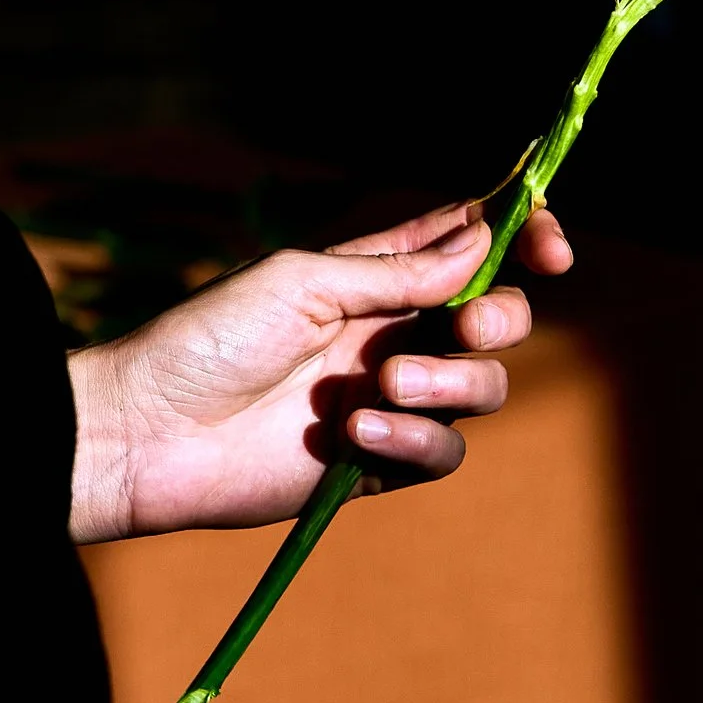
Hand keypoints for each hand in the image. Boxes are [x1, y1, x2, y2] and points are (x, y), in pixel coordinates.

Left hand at [67, 196, 574, 543]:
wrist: (148, 432)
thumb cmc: (208, 338)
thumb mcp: (305, 280)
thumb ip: (400, 271)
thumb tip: (486, 239)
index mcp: (376, 274)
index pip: (472, 245)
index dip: (524, 237)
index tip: (554, 247)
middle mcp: (393, 332)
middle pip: (497, 319)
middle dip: (501, 319)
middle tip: (466, 326)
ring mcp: (390, 400)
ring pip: (481, 389)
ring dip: (450, 382)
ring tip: (386, 385)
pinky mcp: (378, 465)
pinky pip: (441, 453)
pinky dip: (414, 441)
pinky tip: (359, 436)